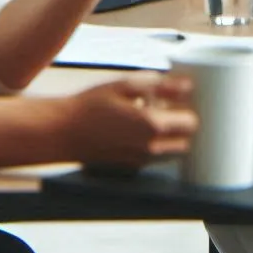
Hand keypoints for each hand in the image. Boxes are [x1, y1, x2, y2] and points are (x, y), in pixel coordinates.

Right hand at [61, 74, 197, 167]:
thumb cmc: (91, 105)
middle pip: (186, 142)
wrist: (60, 133)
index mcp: (152, 126)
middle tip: (171, 106)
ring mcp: (139, 161)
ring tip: (153, 115)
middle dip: (183, 126)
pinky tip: (138, 128)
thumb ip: (161, 85)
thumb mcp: (126, 84)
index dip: (190, 109)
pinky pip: (153, 157)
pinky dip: (154, 144)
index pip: (192, 123)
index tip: (183, 99)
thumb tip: (187, 85)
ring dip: (170, 137)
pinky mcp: (128, 167)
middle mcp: (149, 149)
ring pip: (170, 152)